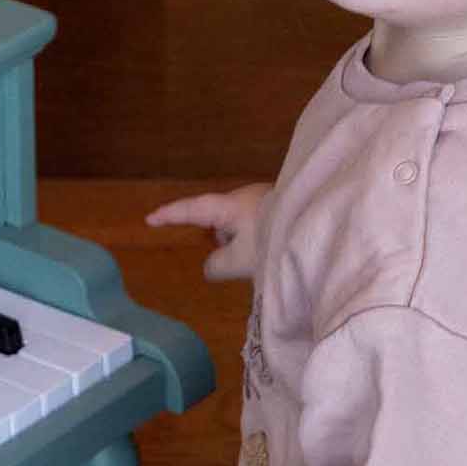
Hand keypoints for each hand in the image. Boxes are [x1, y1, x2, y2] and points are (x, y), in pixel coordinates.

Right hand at [146, 183, 272, 282]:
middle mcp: (244, 198)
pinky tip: (275, 255)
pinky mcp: (281, 209)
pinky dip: (260, 242)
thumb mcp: (240, 261)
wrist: (317, 222)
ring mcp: (265, 201)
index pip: (190, 209)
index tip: (149, 220)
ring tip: (265, 262)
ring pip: (241, 226)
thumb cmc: (274, 240)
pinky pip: (260, 227)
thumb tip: (211, 267)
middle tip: (239, 261)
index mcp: (227, 207)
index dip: (169, 215)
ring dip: (245, 245)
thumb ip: (218, 265)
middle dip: (223, 241)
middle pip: (219, 219)